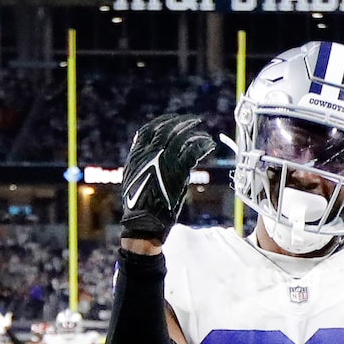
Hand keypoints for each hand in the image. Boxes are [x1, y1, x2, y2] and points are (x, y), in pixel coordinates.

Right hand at [119, 115, 218, 244]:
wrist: (144, 223)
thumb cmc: (140, 206)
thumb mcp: (135, 179)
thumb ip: (143, 164)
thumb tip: (155, 153)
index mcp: (137, 156)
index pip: (149, 130)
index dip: (162, 122)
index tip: (172, 119)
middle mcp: (149, 155)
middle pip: (167, 130)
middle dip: (181, 123)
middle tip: (193, 120)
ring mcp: (163, 162)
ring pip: (181, 139)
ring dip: (194, 133)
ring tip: (203, 134)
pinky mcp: (177, 171)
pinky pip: (193, 152)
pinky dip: (202, 146)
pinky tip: (208, 145)